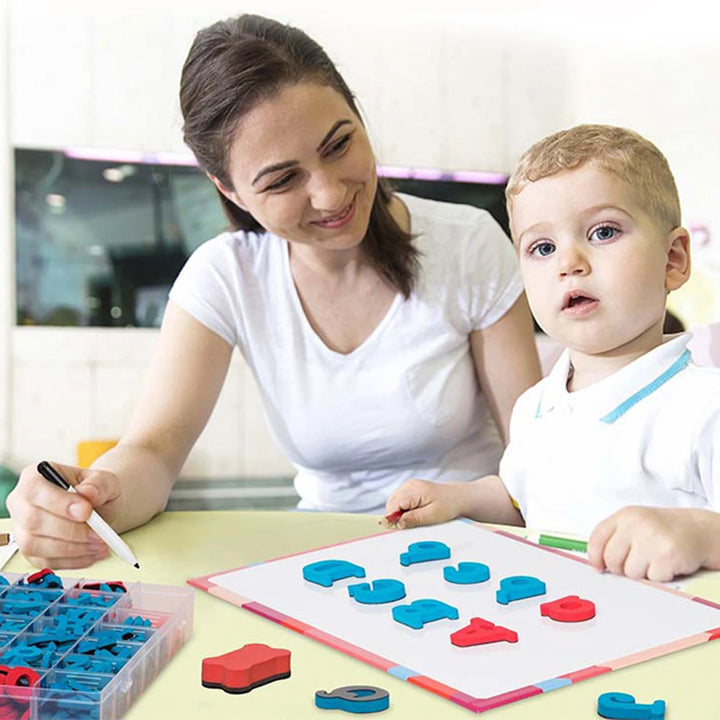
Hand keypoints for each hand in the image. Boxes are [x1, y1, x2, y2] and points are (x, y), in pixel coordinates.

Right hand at [6, 462, 121, 568]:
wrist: (99, 508)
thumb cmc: (96, 491)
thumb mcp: (104, 480)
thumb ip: (98, 484)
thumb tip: (87, 494)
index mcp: (35, 477)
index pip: (36, 490)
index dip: (59, 503)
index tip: (86, 512)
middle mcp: (22, 503)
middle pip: (33, 521)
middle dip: (70, 531)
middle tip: (99, 535)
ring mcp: (22, 529)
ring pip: (35, 545)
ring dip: (72, 549)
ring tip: (100, 545)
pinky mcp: (31, 552)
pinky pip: (45, 562)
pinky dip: (72, 561)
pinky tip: (92, 554)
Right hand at [384, 479, 466, 529]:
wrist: (457, 497)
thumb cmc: (448, 505)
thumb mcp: (431, 516)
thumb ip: (413, 519)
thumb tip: (396, 523)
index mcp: (414, 490)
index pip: (394, 504)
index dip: (391, 517)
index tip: (392, 528)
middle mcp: (409, 485)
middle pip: (391, 503)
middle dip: (395, 515)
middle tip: (405, 525)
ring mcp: (409, 485)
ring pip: (394, 501)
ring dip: (398, 512)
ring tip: (413, 517)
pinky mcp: (410, 488)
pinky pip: (399, 499)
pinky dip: (402, 508)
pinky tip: (412, 512)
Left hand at [588, 506, 711, 581]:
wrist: (697, 530)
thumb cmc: (663, 529)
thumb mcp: (636, 523)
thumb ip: (615, 537)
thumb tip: (597, 562)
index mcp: (625, 516)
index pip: (597, 538)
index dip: (594, 556)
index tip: (598, 566)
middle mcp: (636, 524)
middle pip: (611, 559)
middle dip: (620, 567)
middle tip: (635, 563)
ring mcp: (651, 539)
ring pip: (630, 572)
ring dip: (642, 571)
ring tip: (654, 559)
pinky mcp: (667, 555)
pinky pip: (651, 578)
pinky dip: (659, 575)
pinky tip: (666, 562)